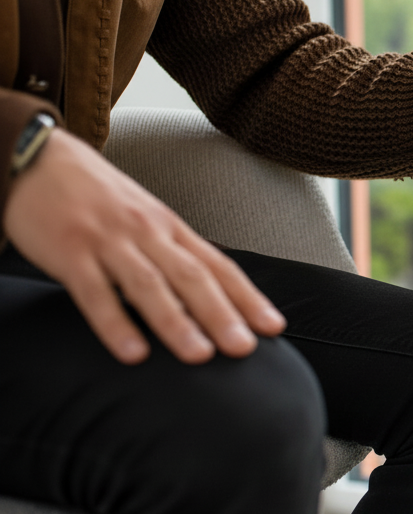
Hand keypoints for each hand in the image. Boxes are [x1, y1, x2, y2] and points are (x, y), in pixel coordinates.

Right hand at [3, 129, 285, 364]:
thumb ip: (173, 255)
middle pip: (192, 277)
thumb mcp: (145, 218)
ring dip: (177, 323)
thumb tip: (211, 299)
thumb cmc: (97, 197)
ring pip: (149, 286)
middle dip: (221, 314)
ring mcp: (108, 241)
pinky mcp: (70, 251)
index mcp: (170, 228)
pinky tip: (133, 353)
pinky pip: (94, 293)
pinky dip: (115, 324)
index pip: (218, 266)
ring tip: (199, 356)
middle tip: (244, 348)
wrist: (37, 157)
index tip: (274, 327)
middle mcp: (147, 233)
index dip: (248, 298)